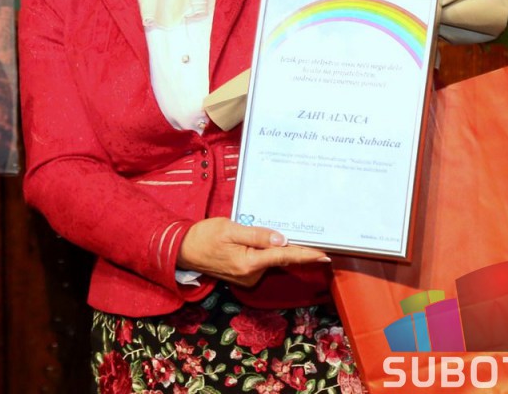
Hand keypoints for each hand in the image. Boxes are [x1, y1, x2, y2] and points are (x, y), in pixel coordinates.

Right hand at [177, 217, 330, 287]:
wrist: (182, 250)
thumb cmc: (203, 236)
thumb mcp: (230, 229)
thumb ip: (257, 235)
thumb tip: (282, 240)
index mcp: (249, 263)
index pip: (284, 257)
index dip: (306, 255)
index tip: (325, 255)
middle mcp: (251, 275)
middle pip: (279, 259)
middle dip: (292, 247)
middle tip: (305, 232)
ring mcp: (248, 278)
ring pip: (270, 260)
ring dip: (275, 249)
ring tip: (271, 233)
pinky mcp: (244, 277)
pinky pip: (261, 263)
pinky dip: (266, 253)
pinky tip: (262, 243)